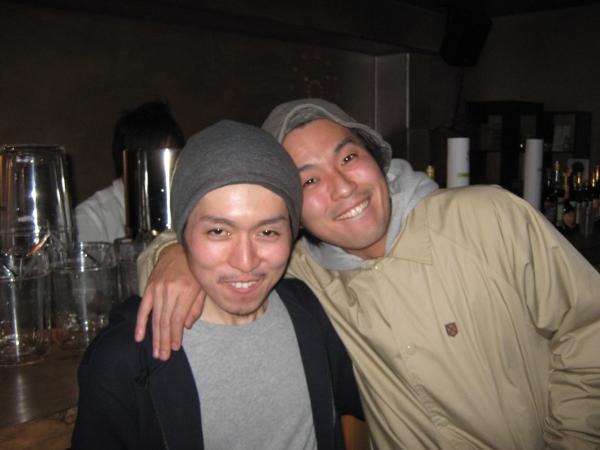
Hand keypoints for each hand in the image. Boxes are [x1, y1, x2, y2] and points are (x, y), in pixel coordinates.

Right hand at [134, 243, 204, 359]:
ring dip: (155, 337)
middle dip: (164, 341)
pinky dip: (141, 323)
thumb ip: (196, 306)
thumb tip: (186, 326)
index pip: (178, 318)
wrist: (179, 249)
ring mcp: (158, 288)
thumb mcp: (203, 286)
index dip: (175, 335)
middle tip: (162, 357)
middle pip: (165, 321)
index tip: (174, 348)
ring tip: (156, 352)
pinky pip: (144, 308)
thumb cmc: (195, 270)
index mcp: (186, 290)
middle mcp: (170, 290)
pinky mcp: (149, 286)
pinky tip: (139, 337)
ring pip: (155, 317)